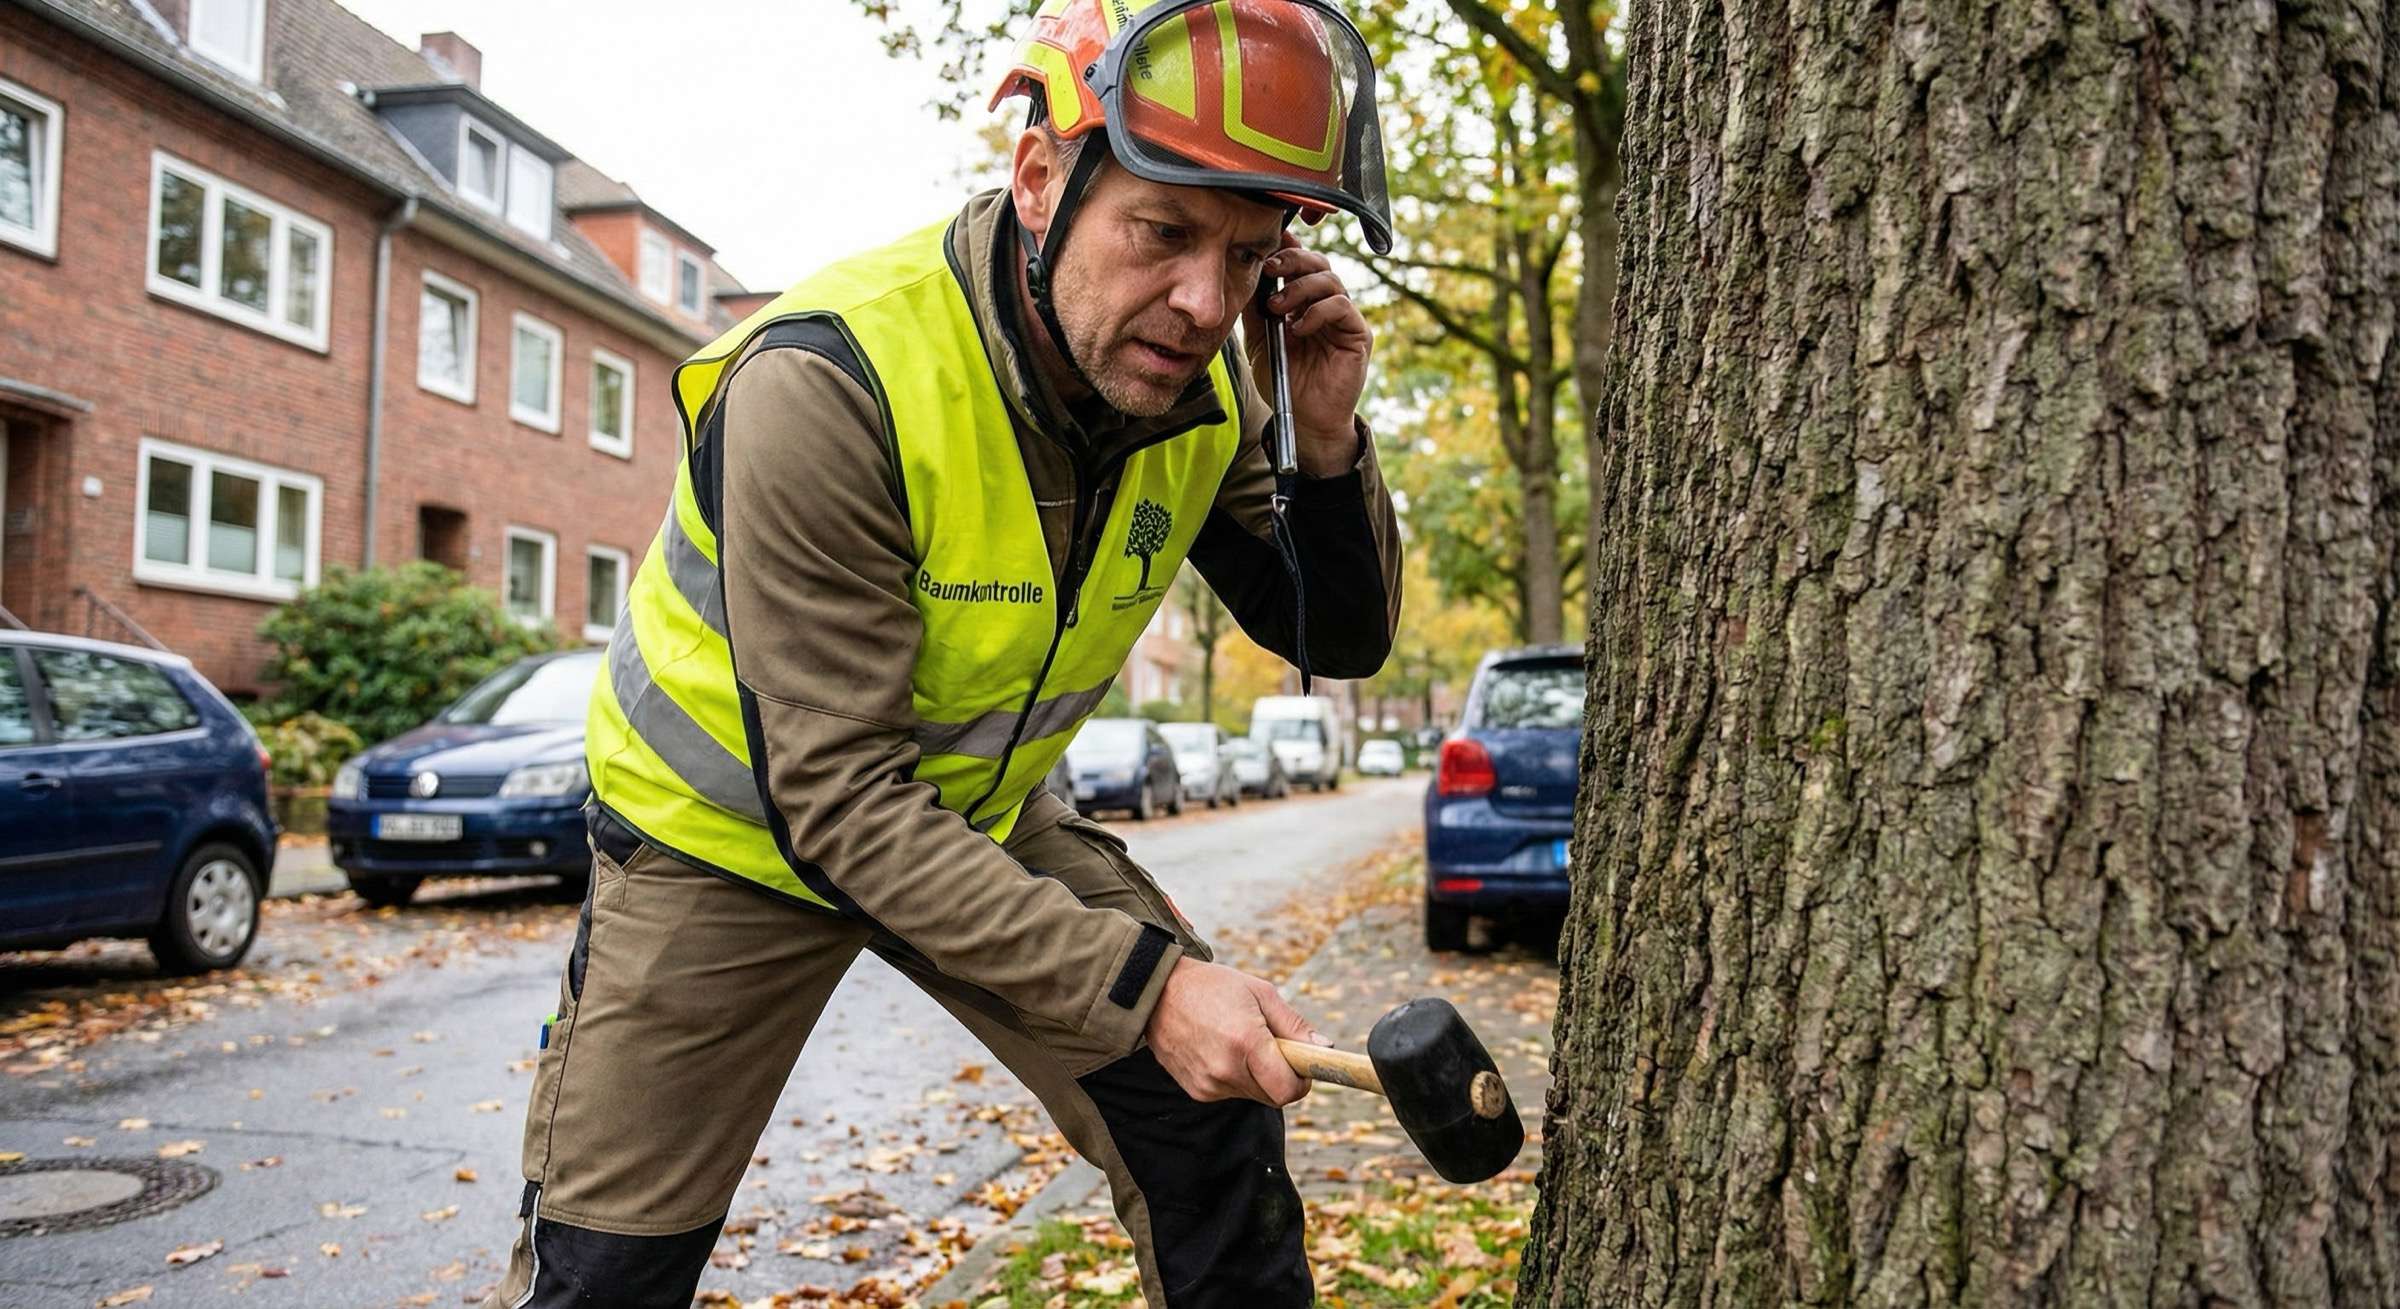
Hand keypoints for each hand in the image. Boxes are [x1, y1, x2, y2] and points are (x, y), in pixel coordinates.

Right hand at [1144, 957, 1326, 1105]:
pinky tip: (1220, 1050)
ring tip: (1239, 1042)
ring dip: (1256, 1076)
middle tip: (1271, 1048)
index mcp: (1246, 1042)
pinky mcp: (1196, 1091)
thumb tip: (1322, 1049)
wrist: (1157, 993)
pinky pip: (1230, 1093)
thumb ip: (1293, 1025)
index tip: (1301, 1066)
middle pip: (1273, 1096)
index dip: (1301, 1082)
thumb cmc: (1212, 986)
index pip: (1288, 1090)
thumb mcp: (1260, 993)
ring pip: (1252, 1095)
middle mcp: (1226, 1070)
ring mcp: (1208, 1084)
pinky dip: (1234, 1077)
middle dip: (1280, 1077)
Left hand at [1243, 236, 1371, 477]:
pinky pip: (1342, 306)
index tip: (1266, 246)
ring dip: (1299, 287)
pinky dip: (1317, 311)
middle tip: (1270, 269)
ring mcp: (1344, 318)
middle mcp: (1326, 304)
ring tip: (1277, 307)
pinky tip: (1298, 327)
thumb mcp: (1260, 341)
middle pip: (1318, 262)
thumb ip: (1255, 310)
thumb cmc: (1284, 380)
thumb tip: (1243, 274)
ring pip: (1330, 280)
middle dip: (1292, 260)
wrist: (1305, 418)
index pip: (1300, 263)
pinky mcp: (1358, 334)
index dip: (1287, 249)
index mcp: (1304, 301)